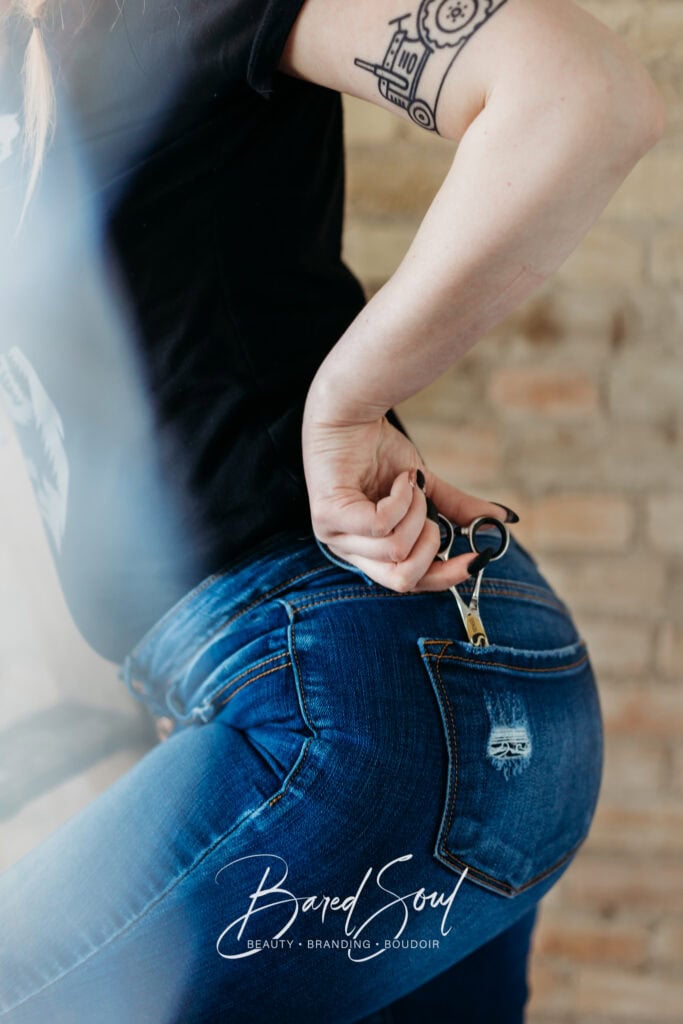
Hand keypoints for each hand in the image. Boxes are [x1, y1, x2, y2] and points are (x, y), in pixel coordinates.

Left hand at [301, 402, 509, 592]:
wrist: (350, 411)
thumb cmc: (377, 449)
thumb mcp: (423, 487)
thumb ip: (455, 509)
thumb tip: (501, 521)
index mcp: (368, 551)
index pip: (408, 583)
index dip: (444, 576)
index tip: (476, 559)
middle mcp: (347, 550)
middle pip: (401, 579)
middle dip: (430, 545)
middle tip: (429, 512)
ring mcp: (333, 536)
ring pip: (395, 550)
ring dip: (415, 513)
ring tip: (409, 485)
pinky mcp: (328, 516)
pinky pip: (380, 526)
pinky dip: (401, 500)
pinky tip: (398, 480)